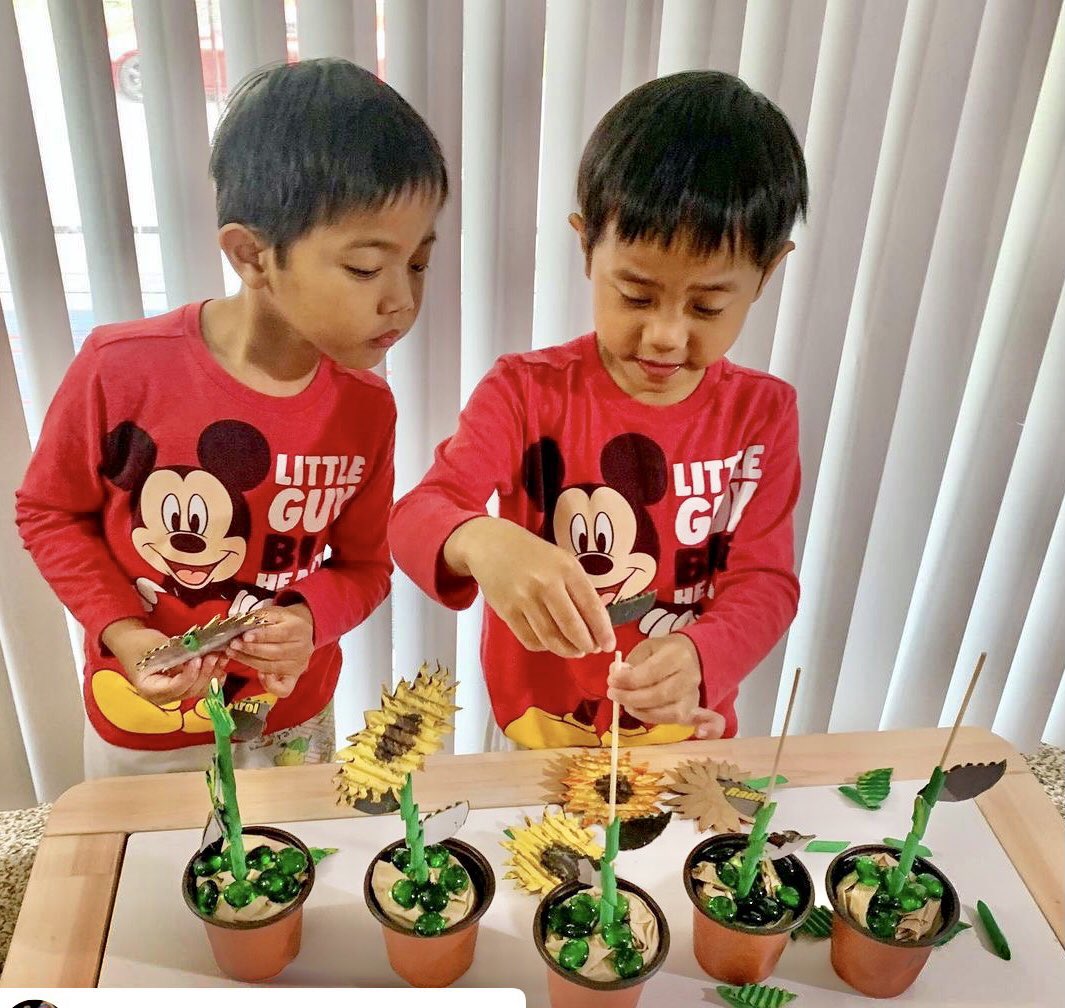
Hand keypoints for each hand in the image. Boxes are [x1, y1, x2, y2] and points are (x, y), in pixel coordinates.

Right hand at [103, 618, 226, 704]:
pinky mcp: (184, 686)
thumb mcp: (155, 646)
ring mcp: (175, 693)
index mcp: (150, 689)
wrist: (133, 642)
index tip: (197, 659)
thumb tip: (198, 655)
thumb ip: (176, 654)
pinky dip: (212, 676)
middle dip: (204, 672)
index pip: (174, 688)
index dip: (189, 675)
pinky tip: (221, 666)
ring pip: (199, 689)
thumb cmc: (139, 644)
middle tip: (213, 655)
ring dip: (212, 673)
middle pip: (190, 690)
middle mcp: (163, 696)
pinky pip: (202, 686)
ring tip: (220, 656)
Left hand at [225, 603, 313, 697]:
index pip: (281, 634)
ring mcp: (298, 665)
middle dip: (251, 650)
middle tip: (233, 645)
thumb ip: (260, 617)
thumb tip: (240, 623)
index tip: (244, 636)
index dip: (261, 636)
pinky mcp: (294, 677)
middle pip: (275, 652)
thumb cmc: (285, 621)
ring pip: (272, 667)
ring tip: (234, 654)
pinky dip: (269, 685)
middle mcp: (302, 649)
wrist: (304, 630)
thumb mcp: (275, 613)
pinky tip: (259, 675)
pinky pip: (283, 689)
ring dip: (250, 662)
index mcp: (298, 629)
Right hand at [444, 517, 615, 657]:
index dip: (602, 630)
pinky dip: (544, 646)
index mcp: (566, 568)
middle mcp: (546, 583)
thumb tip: (595, 623)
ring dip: (567, 650)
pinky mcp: (507, 611)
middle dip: (586, 644)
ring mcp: (524, 599)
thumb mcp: (561, 561)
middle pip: (572, 626)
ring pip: (551, 638)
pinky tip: (550, 642)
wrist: (490, 544)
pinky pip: (530, 639)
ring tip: (574, 650)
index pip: (590, 606)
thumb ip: (577, 588)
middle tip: (591, 649)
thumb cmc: (533, 554)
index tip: (609, 644)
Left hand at [607, 634, 724, 737]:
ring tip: (624, 703)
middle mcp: (689, 677)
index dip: (629, 680)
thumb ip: (631, 662)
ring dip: (639, 711)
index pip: (651, 672)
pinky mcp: (691, 709)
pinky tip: (637, 710)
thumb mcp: (646, 648)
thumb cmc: (663, 651)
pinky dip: (651, 718)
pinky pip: (671, 721)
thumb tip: (615, 675)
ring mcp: (693, 696)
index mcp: (678, 655)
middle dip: (631, 698)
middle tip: (613, 694)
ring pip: (666, 712)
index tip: (611, 681)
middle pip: (659, 695)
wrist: (690, 656)